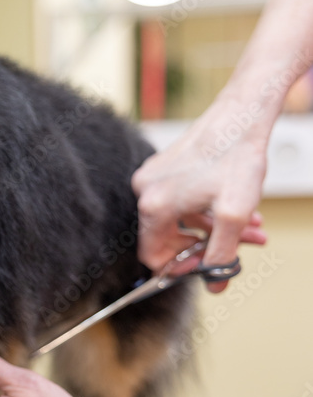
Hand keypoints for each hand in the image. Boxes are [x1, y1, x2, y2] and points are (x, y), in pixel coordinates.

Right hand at [132, 101, 269, 291]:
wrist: (242, 113)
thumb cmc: (235, 156)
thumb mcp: (232, 216)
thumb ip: (221, 255)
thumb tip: (214, 283)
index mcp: (154, 206)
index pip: (152, 255)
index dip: (179, 267)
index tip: (205, 268)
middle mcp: (146, 190)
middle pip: (169, 236)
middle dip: (206, 245)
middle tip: (238, 249)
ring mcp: (154, 176)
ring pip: (181, 218)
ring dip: (214, 228)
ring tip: (249, 229)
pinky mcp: (166, 166)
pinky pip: (182, 199)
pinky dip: (208, 209)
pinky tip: (237, 210)